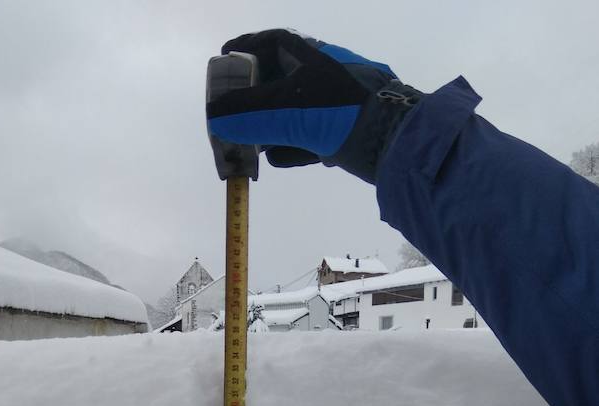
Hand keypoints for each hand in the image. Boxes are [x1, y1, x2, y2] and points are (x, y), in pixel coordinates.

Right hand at [206, 29, 420, 183]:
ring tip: (252, 147)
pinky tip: (278, 159)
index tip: (223, 58)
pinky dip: (291, 146)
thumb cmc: (340, 111)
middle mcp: (317, 74)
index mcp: (306, 55)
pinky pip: (305, 135)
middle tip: (230, 118)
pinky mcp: (338, 130)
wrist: (393, 138)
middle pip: (273, 83)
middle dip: (251, 104)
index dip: (244, 48)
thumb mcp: (288, 111)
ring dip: (268, 131)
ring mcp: (329, 103)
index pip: (267, 43)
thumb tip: (215, 119)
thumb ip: (250, 115)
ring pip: (287, 113)